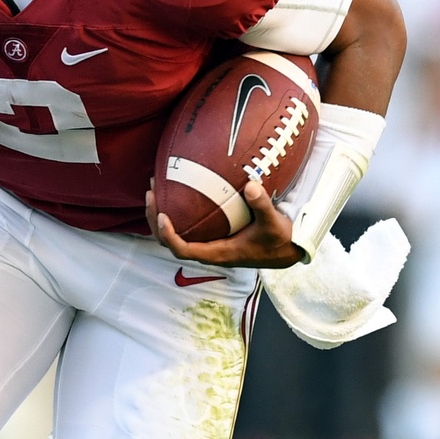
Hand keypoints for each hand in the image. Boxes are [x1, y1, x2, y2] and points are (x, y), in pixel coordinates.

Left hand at [148, 178, 302, 269]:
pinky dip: (177, 212)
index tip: (162, 215)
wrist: (287, 250)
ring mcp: (209, 245)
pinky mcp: (213, 237)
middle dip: (155, 221)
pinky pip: (187, 227)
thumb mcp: (273, 223)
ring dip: (160, 216)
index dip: (169, 235)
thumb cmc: (278, 239)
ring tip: (156, 189)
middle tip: (152, 193)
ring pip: (175, 236)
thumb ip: (261, 205)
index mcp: (218, 253)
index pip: (183, 250)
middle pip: (170, 243)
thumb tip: (250, 185)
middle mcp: (209, 251)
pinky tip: (176, 191)